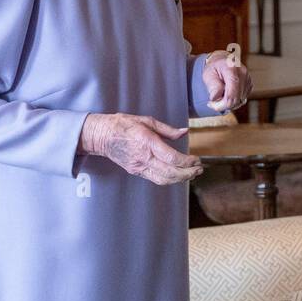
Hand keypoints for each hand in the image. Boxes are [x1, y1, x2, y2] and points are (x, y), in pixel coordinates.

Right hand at [79, 112, 201, 184]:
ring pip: (163, 180)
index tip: (197, 160)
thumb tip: (184, 132)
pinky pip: (155, 179)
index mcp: (148, 143)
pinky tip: (178, 174)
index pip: (172, 158)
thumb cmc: (123, 125)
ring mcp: (139, 167)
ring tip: (192, 174)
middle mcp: (144, 157)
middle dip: (188, 173)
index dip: (188, 162)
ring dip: (180, 179)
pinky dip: (169, 179)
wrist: (102, 135)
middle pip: (170, 173)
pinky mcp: (136, 171)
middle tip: (199, 170)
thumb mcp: (147, 120)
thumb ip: (167, 129)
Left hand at [202, 50, 251, 111]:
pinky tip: (227, 94)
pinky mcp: (250, 85)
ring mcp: (248, 79)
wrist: (222, 61)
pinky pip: (242, 99)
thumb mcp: (208, 74)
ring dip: (229, 103)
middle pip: (236, 99)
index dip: (223, 103)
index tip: (212, 105)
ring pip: (240, 101)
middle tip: (212, 103)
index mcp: (231, 68)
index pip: (232, 92)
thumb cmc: (214, 68)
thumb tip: (215, 97)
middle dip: (224, 105)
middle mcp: (243, 73)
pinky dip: (234, 100)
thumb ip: (212, 85)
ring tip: (219, 96)